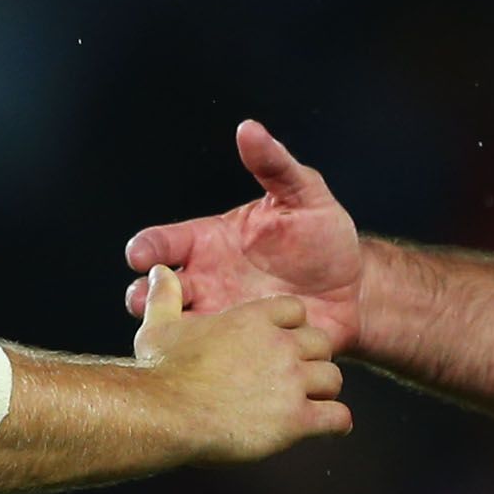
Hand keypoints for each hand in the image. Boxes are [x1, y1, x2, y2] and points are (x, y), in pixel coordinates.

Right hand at [125, 121, 365, 353]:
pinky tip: (210, 365)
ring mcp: (219, 319)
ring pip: (177, 330)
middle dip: (143, 297)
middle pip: (156, 291)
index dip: (147, 247)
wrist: (353, 290)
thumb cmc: (323, 237)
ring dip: (167, 335)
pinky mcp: (239, 352)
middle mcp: (205, 280)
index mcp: (209, 241)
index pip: (164, 242)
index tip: (140, 255)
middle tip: (143, 301)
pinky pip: (213, 360)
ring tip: (171, 338)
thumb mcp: (304, 196)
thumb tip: (249, 129)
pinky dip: (203, 363)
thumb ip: (275, 166)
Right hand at [131, 264, 351, 462]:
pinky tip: (326, 428)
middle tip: (299, 375)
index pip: (296, 310)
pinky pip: (338, 417)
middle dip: (313, 358)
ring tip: (312, 403)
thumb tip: (159, 273)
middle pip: (321, 342)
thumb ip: (165, 297)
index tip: (283, 341)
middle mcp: (280, 346)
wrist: (166, 415)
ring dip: (324, 391)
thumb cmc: (162, 373)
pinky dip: (335, 424)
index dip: (293, 326)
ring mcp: (292, 382)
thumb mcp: (159, 327)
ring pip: (333, 379)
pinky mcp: (298, 420)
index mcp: (253, 320)